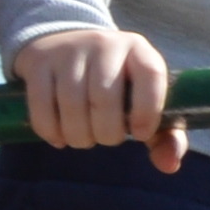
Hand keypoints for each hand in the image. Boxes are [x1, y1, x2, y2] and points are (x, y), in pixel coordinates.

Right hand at [13, 23, 181, 165]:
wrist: (68, 45)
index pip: (151, 75)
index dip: (147, 112)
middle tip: (106, 138)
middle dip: (106, 133)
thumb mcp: (144, 103)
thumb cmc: (116, 86)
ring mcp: (70, 50)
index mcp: (139, 51)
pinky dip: (51, 131)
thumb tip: (169, 165)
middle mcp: (105, 44)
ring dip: (78, 136)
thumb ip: (165, 137)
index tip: (139, 134)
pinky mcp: (40, 61)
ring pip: (71, 103)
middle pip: (104, 98)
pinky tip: (60, 138)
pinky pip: (41, 105)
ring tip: (84, 139)